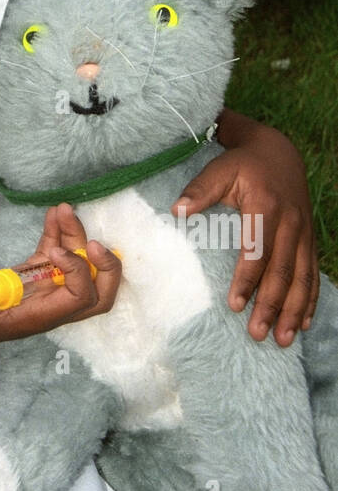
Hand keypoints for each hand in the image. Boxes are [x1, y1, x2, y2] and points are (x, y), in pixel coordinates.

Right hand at [0, 203, 122, 357]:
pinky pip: (57, 256)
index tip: (55, 253)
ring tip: (63, 209)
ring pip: (80, 268)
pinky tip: (53, 214)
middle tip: (94, 241)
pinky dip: (59, 235)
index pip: (80, 299)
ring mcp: (43, 289)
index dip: (79, 273)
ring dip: (77, 238)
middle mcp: (48, 305)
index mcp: (38, 317)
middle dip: (106, 267)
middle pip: (98, 294)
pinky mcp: (33, 276)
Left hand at [171, 115, 317, 346]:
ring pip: (302, 278)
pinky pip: (312, 272)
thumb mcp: (220, 168)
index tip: (234, 305)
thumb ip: (200, 189)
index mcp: (266, 207)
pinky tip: (304, 322)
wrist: (278, 150)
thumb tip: (177, 210)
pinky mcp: (309, 238)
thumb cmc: (243, 162)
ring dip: (294, 310)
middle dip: (271, 306)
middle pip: (283, 272)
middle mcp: (290, 223)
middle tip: (258, 334)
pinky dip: (310, 299)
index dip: (247, 280)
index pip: (257, 251)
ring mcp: (303, 232)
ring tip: (284, 340)